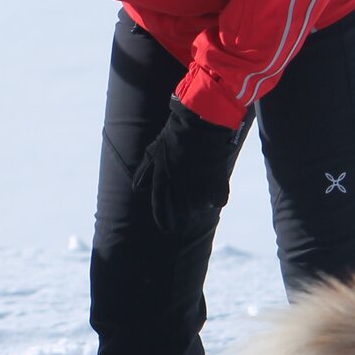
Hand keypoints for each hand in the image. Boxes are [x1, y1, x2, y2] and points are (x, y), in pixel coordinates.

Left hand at [132, 99, 241, 231]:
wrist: (200, 125)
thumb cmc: (173, 136)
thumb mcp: (152, 152)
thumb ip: (144, 173)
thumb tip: (136, 189)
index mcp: (162, 180)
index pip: (160, 207)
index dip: (162, 220)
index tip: (166, 229)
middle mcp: (180, 187)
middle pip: (182, 212)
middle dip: (183, 214)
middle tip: (185, 212)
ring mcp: (200, 186)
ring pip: (200, 209)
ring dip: (199, 207)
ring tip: (199, 201)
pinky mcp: (218, 182)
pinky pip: (218, 201)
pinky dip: (216, 200)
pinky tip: (213, 195)